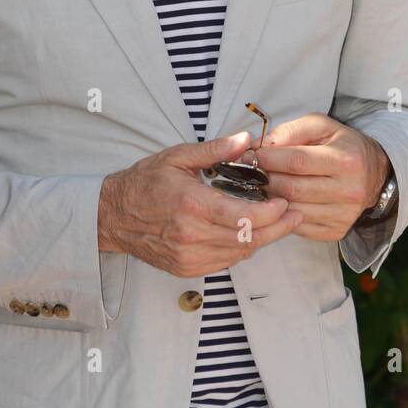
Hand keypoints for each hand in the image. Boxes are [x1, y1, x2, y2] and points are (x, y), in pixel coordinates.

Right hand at [96, 130, 303, 276]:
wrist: (113, 215)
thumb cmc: (145, 182)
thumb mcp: (178, 157)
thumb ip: (215, 150)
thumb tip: (247, 139)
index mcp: (192, 205)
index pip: (245, 217)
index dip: (272, 213)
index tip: (285, 202)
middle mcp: (192, 236)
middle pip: (249, 240)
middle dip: (278, 228)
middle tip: (295, 214)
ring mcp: (189, 257)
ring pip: (240, 253)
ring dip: (262, 239)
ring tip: (278, 222)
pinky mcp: (187, 268)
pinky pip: (226, 262)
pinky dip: (242, 248)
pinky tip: (249, 234)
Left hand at [250, 113, 389, 241]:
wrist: (375, 176)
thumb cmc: (343, 147)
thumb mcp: (323, 126)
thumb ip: (292, 130)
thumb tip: (262, 145)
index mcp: (346, 160)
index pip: (297, 161)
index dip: (268, 159)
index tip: (250, 155)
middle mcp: (349, 190)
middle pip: (292, 189)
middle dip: (264, 179)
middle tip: (250, 172)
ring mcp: (343, 215)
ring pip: (292, 210)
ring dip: (269, 199)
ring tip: (260, 186)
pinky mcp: (335, 232)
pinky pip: (298, 227)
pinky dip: (282, 215)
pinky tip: (277, 202)